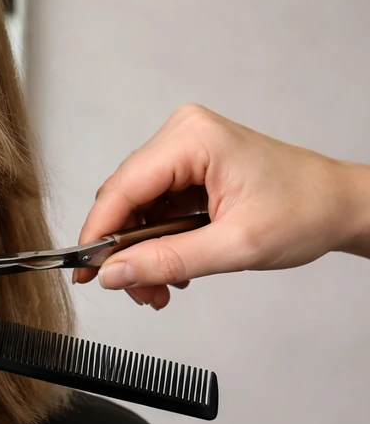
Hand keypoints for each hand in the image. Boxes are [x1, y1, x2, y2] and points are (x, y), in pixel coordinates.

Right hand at [76, 104, 369, 307]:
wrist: (340, 205)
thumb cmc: (306, 210)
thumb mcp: (235, 246)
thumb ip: (168, 261)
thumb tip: (114, 274)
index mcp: (193, 139)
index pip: (124, 187)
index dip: (98, 232)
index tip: (84, 270)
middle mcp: (182, 134)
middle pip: (125, 198)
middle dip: (125, 249)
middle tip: (133, 289)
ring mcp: (183, 148)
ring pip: (136, 206)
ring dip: (142, 250)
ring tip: (158, 287)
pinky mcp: (188, 165)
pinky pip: (153, 205)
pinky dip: (157, 240)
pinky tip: (170, 267)